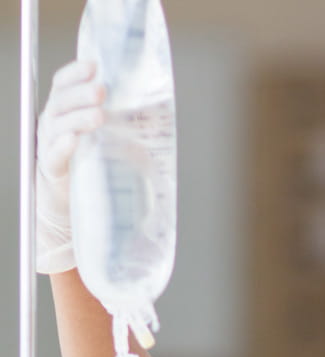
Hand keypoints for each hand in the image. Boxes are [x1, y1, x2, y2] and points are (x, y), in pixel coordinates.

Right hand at [36, 61, 104, 273]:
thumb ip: (123, 130)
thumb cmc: (90, 171)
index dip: (75, 73)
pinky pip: (54, 155)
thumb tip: (159, 120)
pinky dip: (64, 146)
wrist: (70, 208)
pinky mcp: (51, 171)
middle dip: (82, 93)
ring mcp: (50, 146)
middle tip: (102, 91)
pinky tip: (74, 139)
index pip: (63, 85)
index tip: (93, 65)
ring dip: (79, 118)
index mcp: (64, 113)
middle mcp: (53, 124)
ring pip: (59, 124)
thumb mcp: (108, 145)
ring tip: (99, 116)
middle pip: (62, 101)